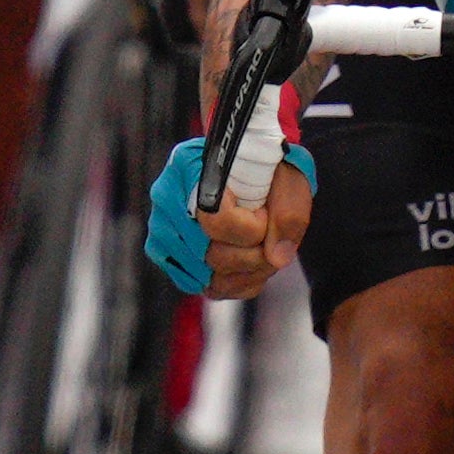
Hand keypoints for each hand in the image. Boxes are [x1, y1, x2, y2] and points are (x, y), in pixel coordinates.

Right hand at [147, 134, 307, 299]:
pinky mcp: (168, 256)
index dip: (254, 228)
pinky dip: (237, 282)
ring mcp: (162, 229)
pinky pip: (208, 288)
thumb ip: (288, 213)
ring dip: (249, 271)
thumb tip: (275, 258)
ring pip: (211, 279)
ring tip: (260, 246)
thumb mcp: (290, 179)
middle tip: (270, 234)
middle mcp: (166, 197)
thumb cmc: (267, 169)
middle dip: (255, 255)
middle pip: (213, 257)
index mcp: (190, 165)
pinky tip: (247, 260)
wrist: (251, 168)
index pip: (217, 221)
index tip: (265, 212)